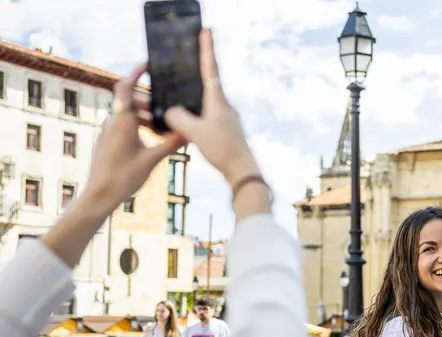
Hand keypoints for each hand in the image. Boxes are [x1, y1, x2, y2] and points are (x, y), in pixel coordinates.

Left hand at [81, 63, 184, 211]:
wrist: (99, 196)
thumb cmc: (123, 177)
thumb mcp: (152, 160)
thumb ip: (171, 143)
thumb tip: (189, 132)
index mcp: (122, 121)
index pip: (125, 86)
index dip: (135, 72)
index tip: (148, 64)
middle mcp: (113, 122)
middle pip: (131, 101)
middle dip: (150, 102)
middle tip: (168, 109)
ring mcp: (108, 132)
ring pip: (128, 115)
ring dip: (146, 117)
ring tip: (164, 129)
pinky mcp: (108, 142)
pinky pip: (124, 126)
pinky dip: (138, 127)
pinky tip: (152, 141)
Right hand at [164, 28, 259, 184]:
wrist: (242, 171)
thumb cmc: (223, 149)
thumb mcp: (195, 132)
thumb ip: (179, 118)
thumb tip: (170, 110)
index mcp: (218, 101)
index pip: (210, 68)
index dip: (207, 49)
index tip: (206, 30)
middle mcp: (223, 106)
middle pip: (206, 82)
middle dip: (195, 69)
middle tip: (186, 55)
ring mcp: (224, 117)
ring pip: (202, 101)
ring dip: (189, 96)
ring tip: (174, 92)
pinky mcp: (222, 129)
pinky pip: (203, 115)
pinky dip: (191, 113)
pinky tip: (182, 119)